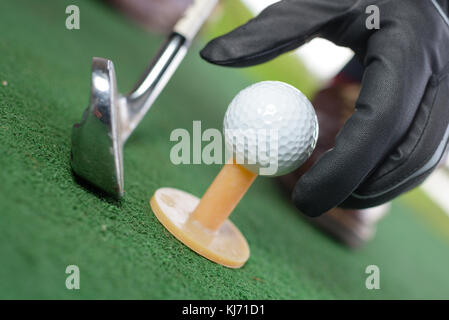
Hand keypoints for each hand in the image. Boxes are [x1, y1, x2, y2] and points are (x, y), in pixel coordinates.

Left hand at [200, 0, 448, 215]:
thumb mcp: (315, 4)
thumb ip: (265, 31)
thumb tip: (211, 56)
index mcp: (407, 45)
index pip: (381, 119)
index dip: (344, 167)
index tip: (303, 198)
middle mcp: (440, 73)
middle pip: (410, 152)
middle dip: (363, 189)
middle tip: (312, 204)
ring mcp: (447, 93)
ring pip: (421, 160)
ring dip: (376, 188)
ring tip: (329, 194)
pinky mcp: (442, 107)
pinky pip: (420, 152)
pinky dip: (387, 173)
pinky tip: (353, 176)